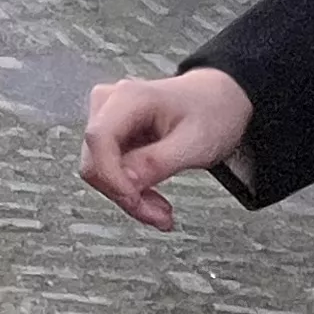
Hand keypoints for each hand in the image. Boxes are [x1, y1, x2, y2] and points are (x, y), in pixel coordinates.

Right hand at [79, 68, 254, 229]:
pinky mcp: (112, 136)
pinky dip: (129, 190)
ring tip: (160, 210)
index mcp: (129, 97)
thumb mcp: (195, 142)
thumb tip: (126, 182)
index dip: (111, 176)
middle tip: (158, 215)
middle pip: (96, 160)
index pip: (99, 138)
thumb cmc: (211, 112)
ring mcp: (108, 119)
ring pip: (99, 171)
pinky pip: (109, 171)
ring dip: (128, 197)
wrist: (217, 102)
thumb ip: (158, 162)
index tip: (134, 200)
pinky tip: (152, 198)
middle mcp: (110, 104)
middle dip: (124, 194)